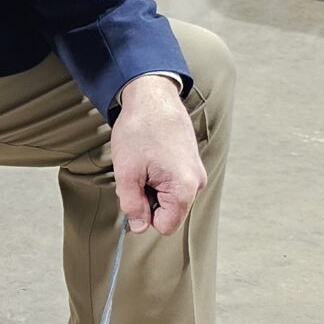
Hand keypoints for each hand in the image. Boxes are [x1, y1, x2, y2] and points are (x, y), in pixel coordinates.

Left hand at [109, 74, 206, 235]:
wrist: (153, 95)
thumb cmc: (140, 129)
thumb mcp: (127, 173)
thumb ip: (132, 205)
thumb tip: (139, 227)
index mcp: (185, 187)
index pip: (165, 225)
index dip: (144, 215)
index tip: (133, 194)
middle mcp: (197, 182)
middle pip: (168, 211)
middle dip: (147, 199)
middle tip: (135, 174)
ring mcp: (195, 171)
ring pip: (168, 196)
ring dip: (150, 187)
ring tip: (142, 163)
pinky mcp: (190, 162)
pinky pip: (172, 182)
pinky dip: (156, 176)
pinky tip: (149, 158)